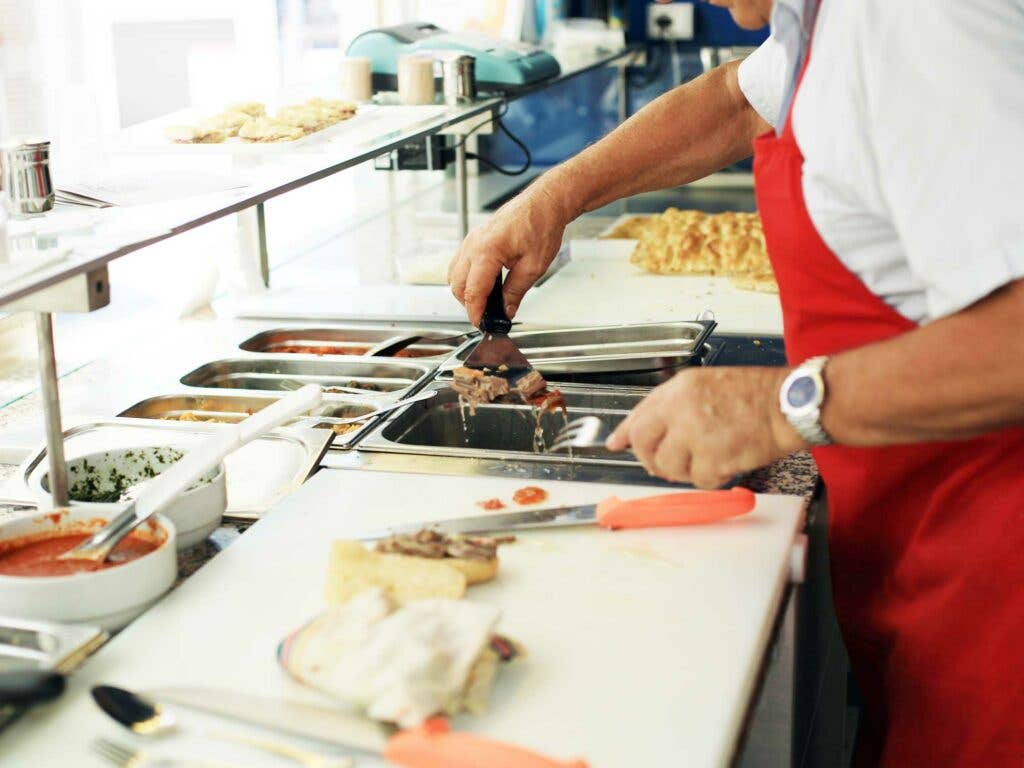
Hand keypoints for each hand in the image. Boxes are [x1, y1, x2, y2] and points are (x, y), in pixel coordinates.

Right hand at [448, 179, 572, 325]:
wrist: (544, 202)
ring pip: (454, 274)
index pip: (472, 291)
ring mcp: (472, 240)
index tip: (482, 324)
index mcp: (487, 251)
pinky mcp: (475, 238)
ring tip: (486, 300)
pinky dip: (467, 277)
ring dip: (466, 290)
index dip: (475, 312)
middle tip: (487, 315)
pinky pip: (460, 262)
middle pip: (457, 285)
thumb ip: (516, 292)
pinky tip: (485, 283)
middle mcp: (474, 244)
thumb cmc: (541, 225)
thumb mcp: (533, 267)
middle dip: (469, 303)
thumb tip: (506, 310)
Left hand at [606, 367, 806, 487]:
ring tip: (708, 455)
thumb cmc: (756, 395)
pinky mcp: (712, 458)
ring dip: (685, 469)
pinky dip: (711, 477)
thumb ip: (670, 405)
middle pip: (645, 446)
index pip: (639, 415)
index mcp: (678, 389)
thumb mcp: (705, 384)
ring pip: (669, 468)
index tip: (616, 443)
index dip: (626, 433)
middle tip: (665, 462)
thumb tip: (637, 430)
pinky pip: (697, 480)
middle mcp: (681, 409)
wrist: (789, 405)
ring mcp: (695, 435)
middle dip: (652, 459)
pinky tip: (725, 461)